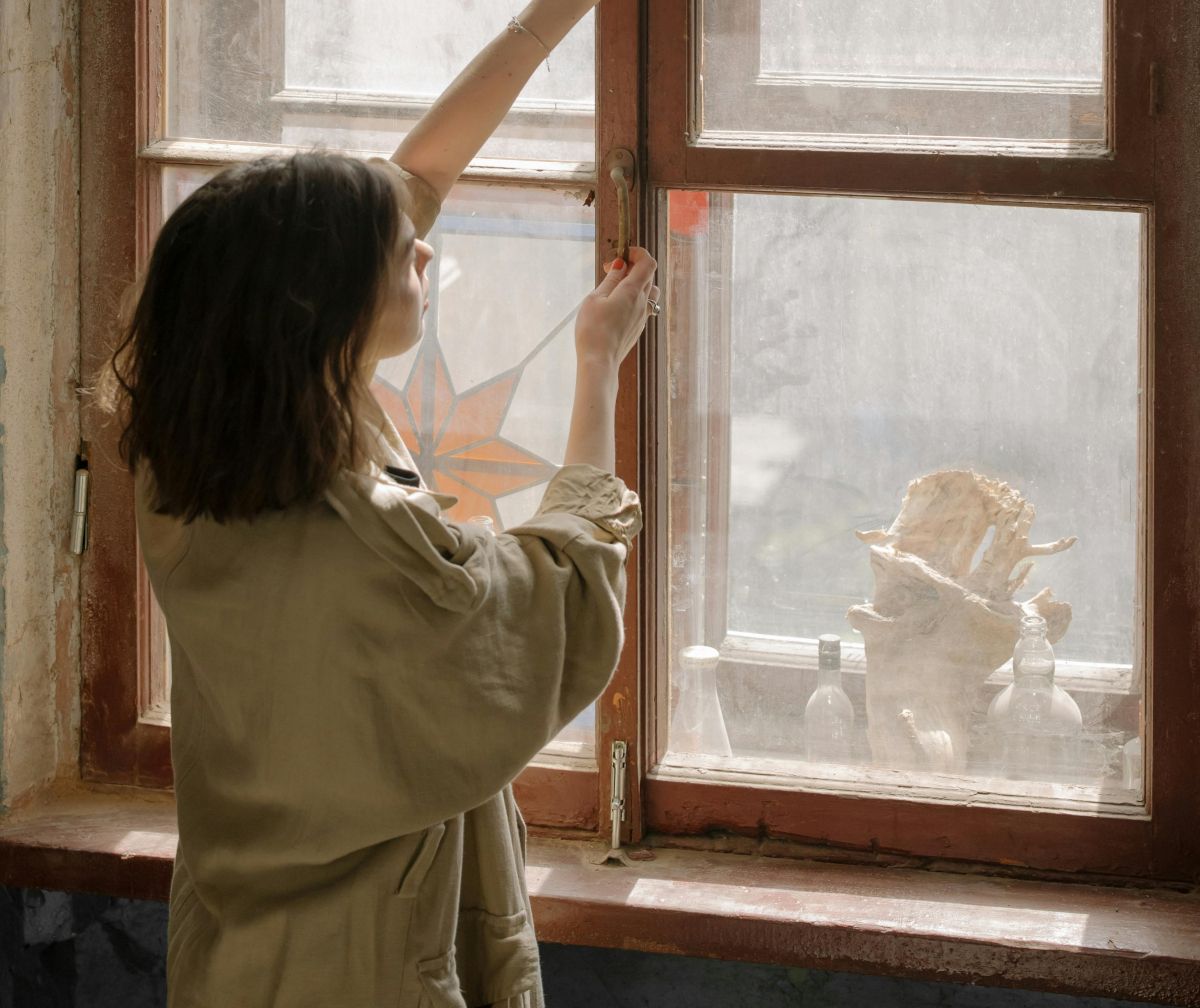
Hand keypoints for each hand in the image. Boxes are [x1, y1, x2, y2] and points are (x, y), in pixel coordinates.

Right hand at [574, 246, 658, 370]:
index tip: (621, 255)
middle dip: (632, 267)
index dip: (638, 253)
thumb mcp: (596, 298)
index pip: (648, 262)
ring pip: (648, 292)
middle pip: (648, 276)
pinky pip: (643, 306)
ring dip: (636, 284)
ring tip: (615, 288)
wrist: (599, 361)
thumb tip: (621, 264)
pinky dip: (634, 298)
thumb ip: (611, 280)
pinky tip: (616, 306)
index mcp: (633, 291)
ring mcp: (642, 317)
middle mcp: (642, 303)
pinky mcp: (638, 328)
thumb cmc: (593, 329)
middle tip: (610, 271)